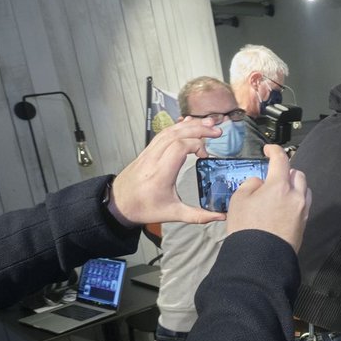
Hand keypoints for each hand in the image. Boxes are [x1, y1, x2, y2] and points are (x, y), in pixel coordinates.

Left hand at [108, 117, 223, 226]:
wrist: (119, 204)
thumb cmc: (144, 208)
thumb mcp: (173, 214)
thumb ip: (198, 216)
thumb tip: (221, 216)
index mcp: (160, 174)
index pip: (179, 147)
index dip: (196, 145)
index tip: (206, 156)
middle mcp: (153, 159)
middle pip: (177, 134)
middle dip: (199, 129)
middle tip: (216, 131)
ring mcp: (149, 152)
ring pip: (170, 130)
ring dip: (190, 125)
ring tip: (208, 124)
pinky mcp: (147, 150)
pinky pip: (163, 133)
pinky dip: (178, 126)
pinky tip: (189, 123)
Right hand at [226, 145, 310, 251]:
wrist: (259, 258)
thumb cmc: (246, 229)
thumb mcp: (239, 200)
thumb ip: (250, 185)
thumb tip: (260, 183)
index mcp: (279, 186)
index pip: (281, 159)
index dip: (274, 150)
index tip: (269, 149)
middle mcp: (295, 196)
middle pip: (297, 174)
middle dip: (286, 171)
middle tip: (274, 175)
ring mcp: (302, 210)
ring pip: (304, 189)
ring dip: (294, 185)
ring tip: (280, 191)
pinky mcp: (304, 224)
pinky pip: (304, 205)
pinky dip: (296, 200)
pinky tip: (284, 206)